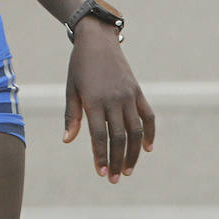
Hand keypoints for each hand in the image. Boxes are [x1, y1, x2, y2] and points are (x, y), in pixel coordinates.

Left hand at [62, 19, 154, 182]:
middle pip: (118, 138)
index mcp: (94, 99)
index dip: (100, 156)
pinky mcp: (137, 91)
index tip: (100, 173)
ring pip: (135, 131)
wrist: (97, 39)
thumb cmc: (79, 65)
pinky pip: (148, 116)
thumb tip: (68, 140)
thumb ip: (72, 115)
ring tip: (127, 170)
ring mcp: (128, 95)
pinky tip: (147, 149)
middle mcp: (113, 99)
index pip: (99, 136)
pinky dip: (149, 133)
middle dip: (116, 161)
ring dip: (133, 153)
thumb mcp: (71, 88)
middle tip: (113, 178)